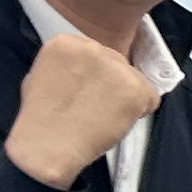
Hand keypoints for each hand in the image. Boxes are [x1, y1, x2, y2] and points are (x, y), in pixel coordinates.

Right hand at [5, 29, 160, 188]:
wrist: (46, 148)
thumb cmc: (41, 122)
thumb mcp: (40, 78)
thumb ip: (66, 67)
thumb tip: (83, 70)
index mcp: (66, 43)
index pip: (96, 54)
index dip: (95, 77)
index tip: (85, 91)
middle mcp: (92, 48)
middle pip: (118, 63)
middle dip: (111, 86)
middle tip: (94, 108)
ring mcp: (115, 67)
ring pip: (136, 80)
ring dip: (125, 100)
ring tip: (100, 118)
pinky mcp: (134, 88)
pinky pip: (151, 99)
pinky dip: (138, 113)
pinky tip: (113, 122)